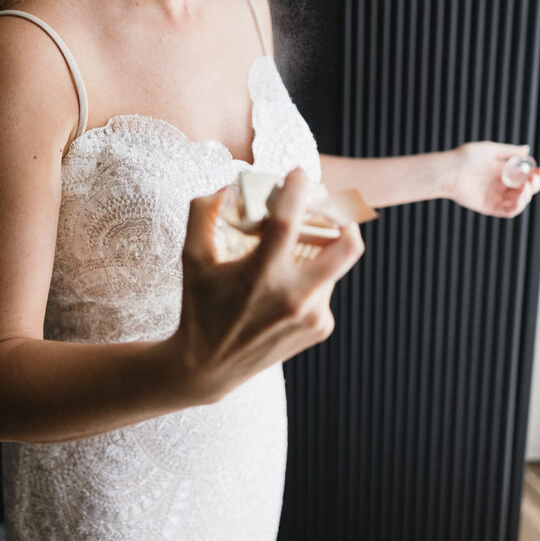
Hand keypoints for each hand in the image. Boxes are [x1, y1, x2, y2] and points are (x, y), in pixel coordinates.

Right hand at [174, 168, 364, 404]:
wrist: (208, 368)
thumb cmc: (199, 306)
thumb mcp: (192, 258)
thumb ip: (202, 214)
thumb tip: (225, 185)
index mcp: (261, 277)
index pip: (287, 223)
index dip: (296, 191)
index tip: (298, 172)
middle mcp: (294, 298)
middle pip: (347, 248)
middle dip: (346, 218)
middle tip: (329, 209)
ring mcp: (312, 315)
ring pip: (332, 266)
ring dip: (316, 251)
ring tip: (290, 249)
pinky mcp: (320, 328)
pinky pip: (324, 289)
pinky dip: (309, 278)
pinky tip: (283, 285)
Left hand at [450, 142, 539, 217]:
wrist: (449, 171)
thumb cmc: (466, 157)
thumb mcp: (490, 149)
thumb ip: (509, 151)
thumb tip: (526, 149)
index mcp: (502, 171)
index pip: (524, 175)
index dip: (535, 174)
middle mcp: (500, 184)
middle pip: (525, 189)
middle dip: (534, 184)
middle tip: (535, 178)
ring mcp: (495, 196)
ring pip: (519, 201)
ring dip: (527, 195)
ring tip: (526, 186)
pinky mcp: (490, 207)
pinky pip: (509, 211)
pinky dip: (518, 205)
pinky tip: (520, 195)